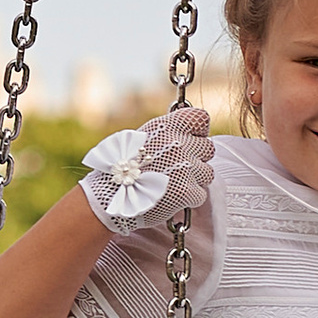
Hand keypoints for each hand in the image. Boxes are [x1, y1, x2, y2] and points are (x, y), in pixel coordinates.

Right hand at [81, 106, 213, 230]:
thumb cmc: (121, 166)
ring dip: (193, 179)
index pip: (202, 119)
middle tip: (177, 167)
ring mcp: (185, 167)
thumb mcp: (140, 136)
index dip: (198, 131)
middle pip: (209, 148)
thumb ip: (168, 133)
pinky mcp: (187, 191)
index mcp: (167, 126)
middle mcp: (179, 143)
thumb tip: (190, 135)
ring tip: (171, 183)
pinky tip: (170, 197)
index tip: (190, 141)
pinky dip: (188, 199)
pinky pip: (200, 194)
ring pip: (207, 173)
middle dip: (197, 158)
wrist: (108, 195)